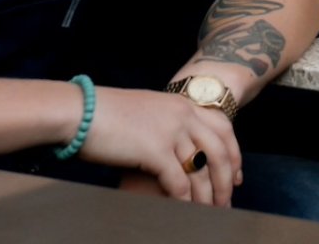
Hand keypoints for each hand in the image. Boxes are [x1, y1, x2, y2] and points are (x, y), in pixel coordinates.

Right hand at [80, 87, 241, 205]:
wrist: (81, 110)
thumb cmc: (105, 113)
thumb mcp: (146, 111)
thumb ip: (166, 123)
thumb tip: (179, 147)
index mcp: (181, 103)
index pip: (223, 127)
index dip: (234, 154)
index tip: (237, 176)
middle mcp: (182, 114)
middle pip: (220, 152)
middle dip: (226, 181)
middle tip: (226, 203)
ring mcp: (170, 131)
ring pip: (201, 172)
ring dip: (207, 197)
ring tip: (208, 215)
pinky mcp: (155, 150)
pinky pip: (180, 184)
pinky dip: (185, 202)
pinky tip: (184, 213)